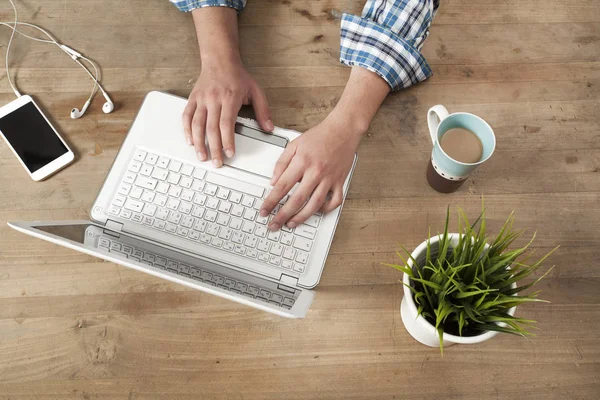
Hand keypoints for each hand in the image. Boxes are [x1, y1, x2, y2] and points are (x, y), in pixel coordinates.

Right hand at [182, 60, 272, 166]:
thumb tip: (269, 128)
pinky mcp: (193, 99)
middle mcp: (213, 99)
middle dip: (214, 148)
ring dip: (199, 143)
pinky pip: (187, 116)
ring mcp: (201, 99)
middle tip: (217, 162)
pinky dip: (187, 130)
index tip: (230, 153)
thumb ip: (263, 110)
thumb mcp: (256, 91)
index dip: (227, 141)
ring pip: (197, 124)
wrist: (219, 60)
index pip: (226, 124)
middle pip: (211, 128)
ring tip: (202, 156)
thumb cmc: (237, 76)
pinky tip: (190, 141)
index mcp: (229, 98)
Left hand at [260, 113, 361, 230]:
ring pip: (314, 204)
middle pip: (297, 200)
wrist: (343, 130)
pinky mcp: (340, 181)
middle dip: (282, 215)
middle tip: (273, 225)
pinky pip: (334, 201)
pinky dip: (326, 209)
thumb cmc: (320, 136)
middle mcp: (316, 172)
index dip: (271, 201)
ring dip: (301, 217)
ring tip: (290, 224)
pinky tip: (316, 211)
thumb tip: (273, 181)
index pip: (282, 186)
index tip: (264, 211)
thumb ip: (282, 163)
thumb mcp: (294, 144)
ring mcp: (329, 178)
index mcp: (302, 162)